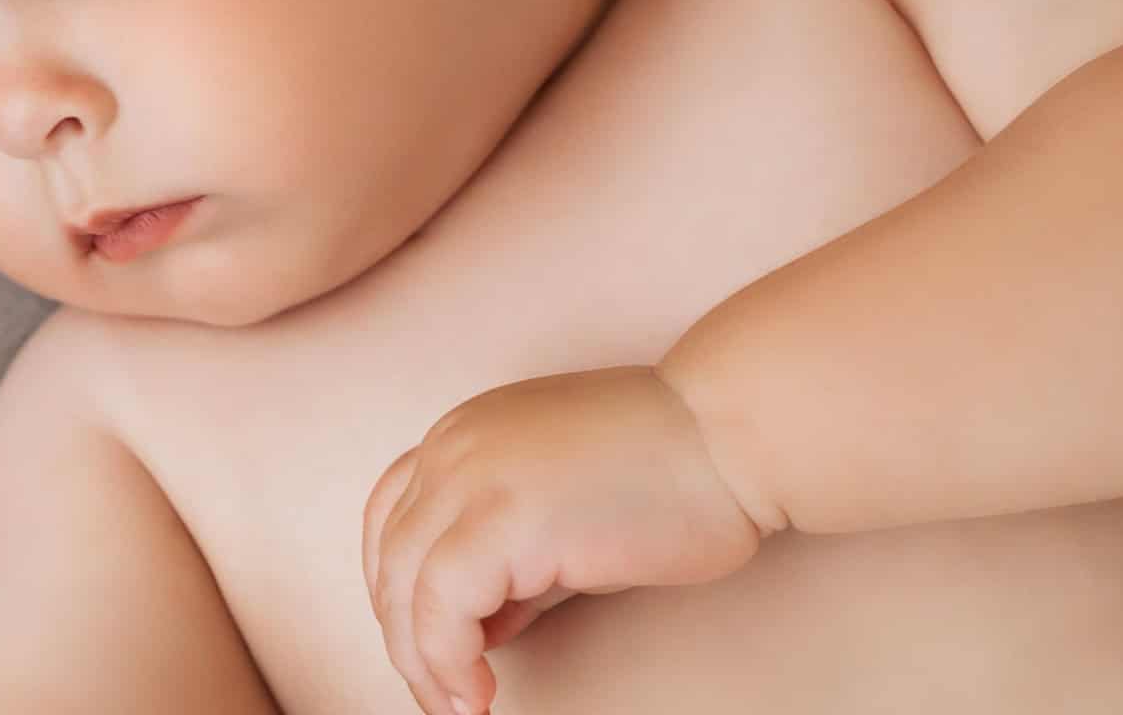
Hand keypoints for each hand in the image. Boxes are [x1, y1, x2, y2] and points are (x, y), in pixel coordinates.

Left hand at [360, 365, 765, 714]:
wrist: (732, 436)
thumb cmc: (675, 473)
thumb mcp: (566, 515)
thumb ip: (516, 565)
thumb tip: (485, 627)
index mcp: (466, 437)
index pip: (394, 520)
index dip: (402, 589)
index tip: (433, 644)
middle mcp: (453, 450)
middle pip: (390, 557)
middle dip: (407, 637)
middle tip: (440, 696)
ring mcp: (471, 479)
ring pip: (404, 587)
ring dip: (422, 660)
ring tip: (457, 707)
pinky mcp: (501, 521)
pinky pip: (441, 606)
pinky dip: (446, 659)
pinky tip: (476, 695)